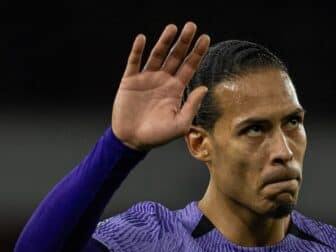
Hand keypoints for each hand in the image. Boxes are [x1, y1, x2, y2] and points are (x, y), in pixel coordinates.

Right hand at [111, 22, 209, 150]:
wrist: (132, 141)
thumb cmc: (157, 136)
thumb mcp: (180, 124)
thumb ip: (192, 106)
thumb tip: (204, 88)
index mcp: (175, 90)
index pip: (189, 67)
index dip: (197, 53)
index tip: (206, 38)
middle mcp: (162, 80)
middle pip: (176, 56)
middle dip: (184, 42)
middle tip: (192, 26)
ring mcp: (146, 79)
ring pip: (157, 55)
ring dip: (164, 41)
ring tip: (172, 28)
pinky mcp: (130, 81)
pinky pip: (134, 62)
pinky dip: (137, 50)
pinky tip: (142, 39)